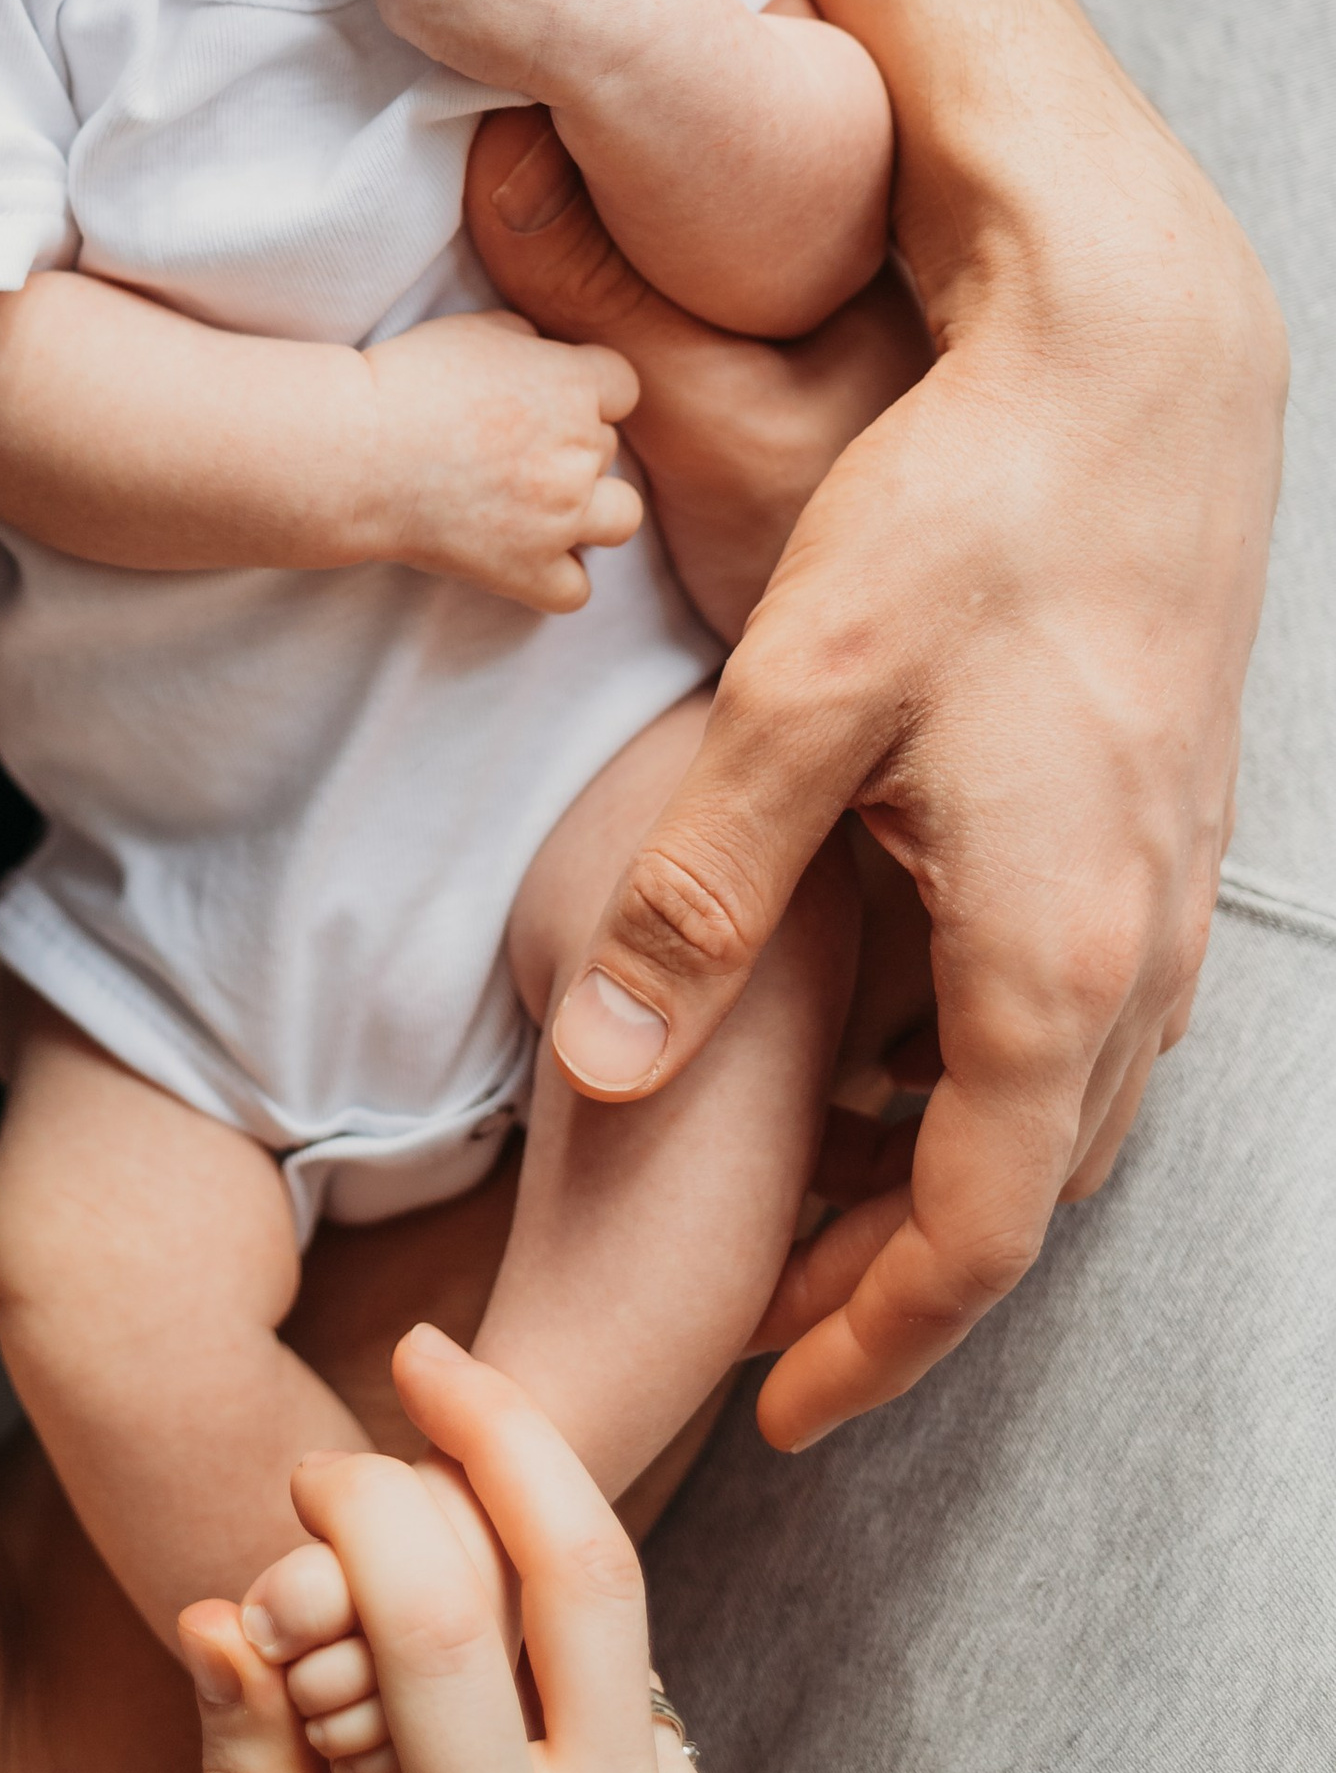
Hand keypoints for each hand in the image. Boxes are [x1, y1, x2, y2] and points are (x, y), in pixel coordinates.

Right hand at [180, 1328, 753, 1772]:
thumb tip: (224, 1611)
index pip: (441, 1614)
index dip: (364, 1501)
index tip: (303, 1474)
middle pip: (590, 1562)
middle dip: (502, 1432)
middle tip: (424, 1359)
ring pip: (614, 1620)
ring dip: (510, 1561)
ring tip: (394, 1607)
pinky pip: (628, 1694)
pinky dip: (543, 1655)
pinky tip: (465, 1705)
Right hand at [361, 311, 641, 613]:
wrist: (353, 451)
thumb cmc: (405, 381)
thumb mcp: (473, 329)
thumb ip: (526, 338)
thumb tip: (542, 351)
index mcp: (572, 384)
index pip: (623, 386)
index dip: (588, 390)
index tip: (546, 398)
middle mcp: (579, 451)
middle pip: (608, 448)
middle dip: (570, 445)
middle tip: (510, 447)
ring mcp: (560, 517)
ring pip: (622, 517)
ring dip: (592, 510)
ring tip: (543, 504)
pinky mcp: (527, 569)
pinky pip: (577, 589)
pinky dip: (556, 577)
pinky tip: (524, 556)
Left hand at [474, 107, 1276, 1439]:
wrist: (1135, 365)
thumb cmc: (967, 515)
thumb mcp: (800, 701)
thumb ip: (700, 894)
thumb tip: (606, 1069)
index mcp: (1052, 953)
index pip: (968, 1235)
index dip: (867, 1341)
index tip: (770, 1407)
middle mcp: (1137, 948)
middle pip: (1025, 1194)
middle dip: (895, 1280)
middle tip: (766, 1322)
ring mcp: (1167, 885)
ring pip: (1063, 1104)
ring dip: (945, 1173)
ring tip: (811, 1196)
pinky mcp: (1159, 818)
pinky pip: (1086, 1007)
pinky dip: (992, 1068)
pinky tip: (896, 1029)